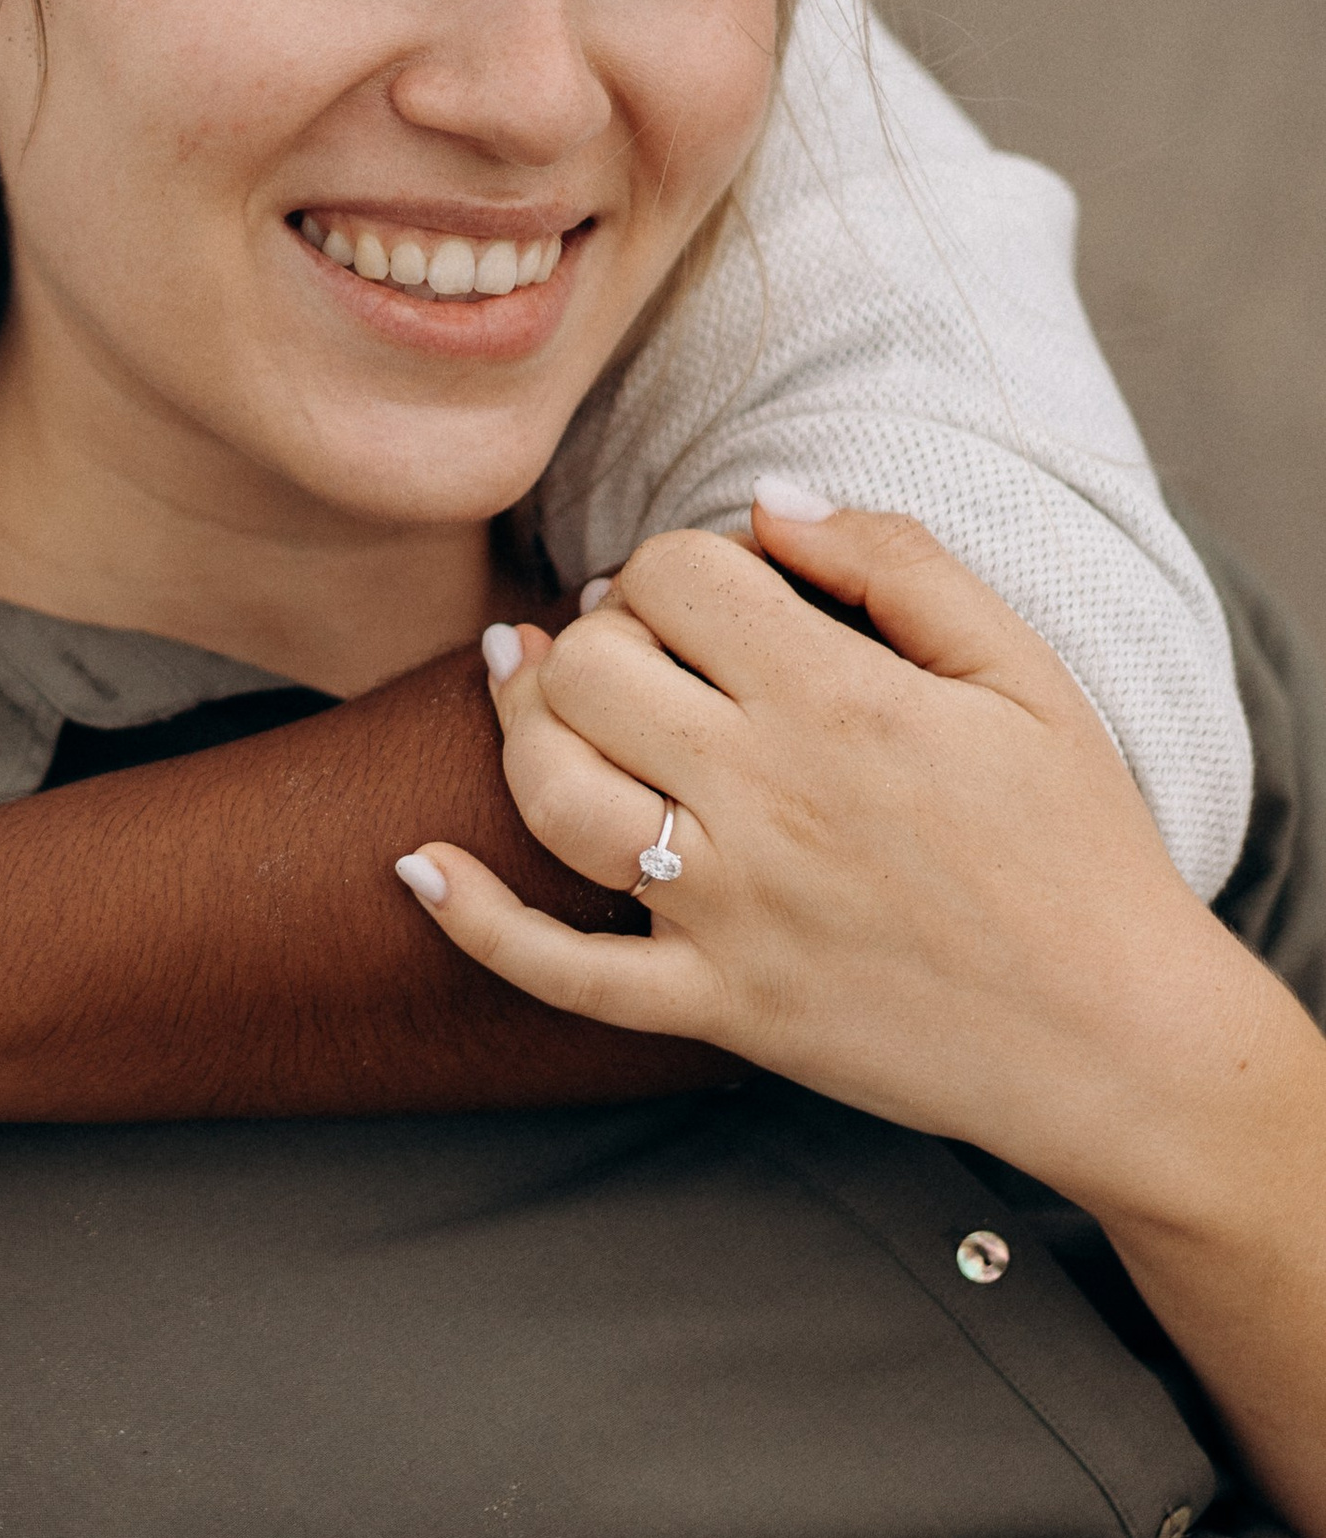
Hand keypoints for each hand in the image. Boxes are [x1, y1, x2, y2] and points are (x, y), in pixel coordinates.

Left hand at [392, 488, 1265, 1196]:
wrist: (1121, 1039)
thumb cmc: (1079, 847)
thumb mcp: (1022, 674)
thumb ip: (898, 563)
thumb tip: (767, 498)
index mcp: (838, 700)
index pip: (672, 578)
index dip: (668, 567)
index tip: (706, 597)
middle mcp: (764, 799)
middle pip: (591, 671)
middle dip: (594, 637)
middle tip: (627, 646)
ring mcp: (726, 912)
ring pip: (551, 792)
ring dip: (520, 730)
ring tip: (530, 693)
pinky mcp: (713, 1008)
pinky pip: (558, 970)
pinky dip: (474, 920)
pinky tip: (416, 865)